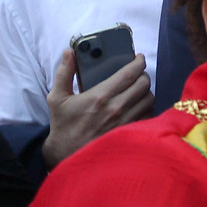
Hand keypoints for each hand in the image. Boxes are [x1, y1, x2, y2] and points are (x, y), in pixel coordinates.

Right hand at [42, 49, 156, 167]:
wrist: (67, 154)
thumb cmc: (63, 125)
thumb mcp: (57, 98)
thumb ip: (64, 72)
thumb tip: (69, 53)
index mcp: (99, 96)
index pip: (128, 74)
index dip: (138, 62)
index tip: (139, 58)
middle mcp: (116, 108)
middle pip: (143, 85)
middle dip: (143, 75)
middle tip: (137, 73)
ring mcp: (125, 122)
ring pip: (149, 99)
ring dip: (146, 91)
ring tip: (139, 88)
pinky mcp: (130, 133)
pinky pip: (148, 116)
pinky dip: (147, 108)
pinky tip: (139, 105)